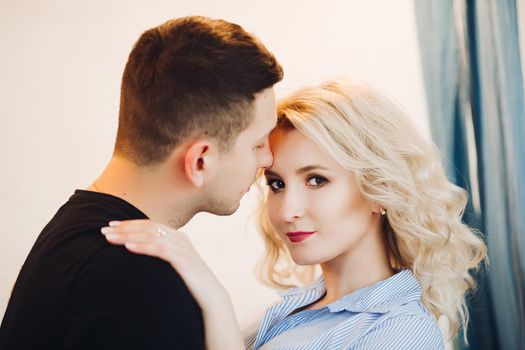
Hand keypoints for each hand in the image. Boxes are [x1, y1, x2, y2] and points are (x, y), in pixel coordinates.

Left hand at [101, 220, 228, 308]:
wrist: (210, 296)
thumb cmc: (189, 282)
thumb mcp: (174, 264)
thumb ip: (161, 255)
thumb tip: (139, 254)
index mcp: (177, 237)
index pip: (149, 224)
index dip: (129, 223)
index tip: (110, 225)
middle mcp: (180, 238)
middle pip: (148, 227)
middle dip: (124, 228)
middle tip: (104, 230)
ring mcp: (182, 248)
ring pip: (151, 236)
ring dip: (128, 235)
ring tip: (110, 238)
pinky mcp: (183, 259)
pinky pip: (160, 249)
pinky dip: (143, 246)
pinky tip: (128, 247)